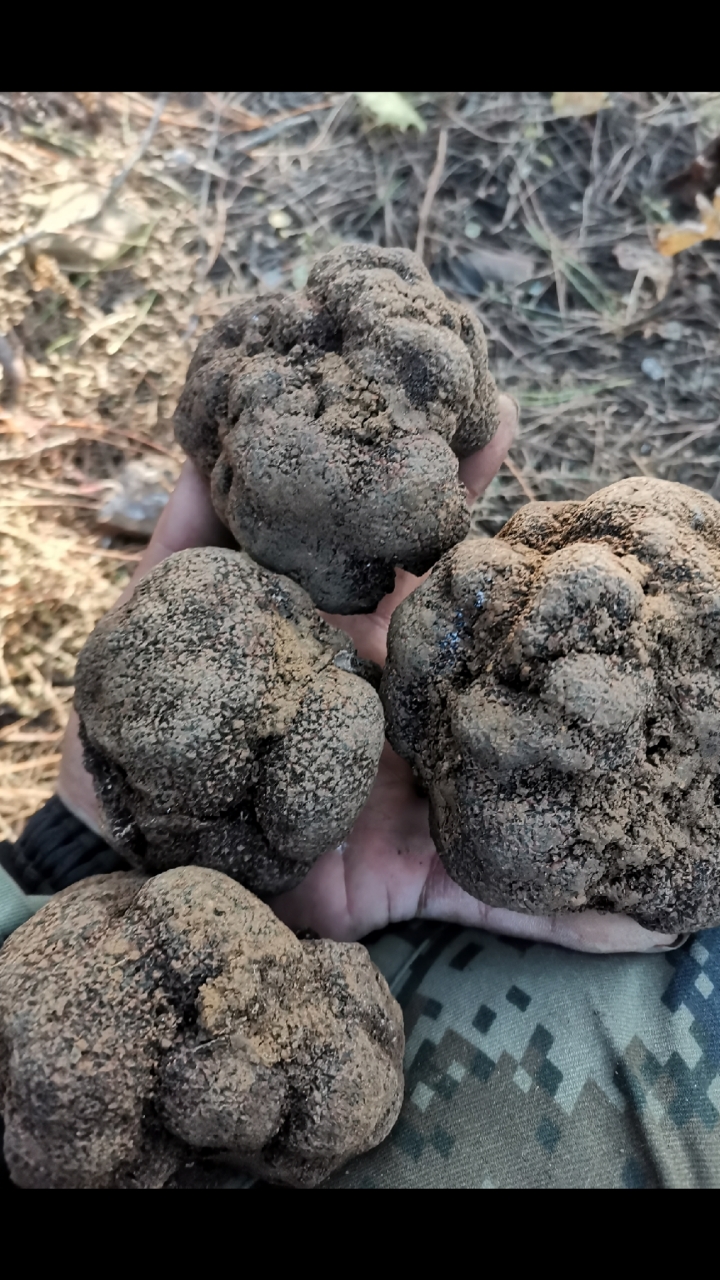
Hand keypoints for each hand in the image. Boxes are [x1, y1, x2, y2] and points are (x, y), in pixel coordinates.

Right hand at [57, 397, 678, 953]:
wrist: (165, 877)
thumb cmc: (295, 875)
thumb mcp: (420, 882)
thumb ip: (519, 893)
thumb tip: (651, 920)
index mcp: (392, 669)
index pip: (455, 594)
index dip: (503, 547)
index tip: (555, 499)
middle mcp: (332, 622)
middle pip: (386, 529)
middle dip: (432, 464)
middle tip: (485, 393)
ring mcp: (256, 601)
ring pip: (298, 507)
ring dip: (331, 438)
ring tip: (376, 359)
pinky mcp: (179, 596)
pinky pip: (192, 520)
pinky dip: (210, 464)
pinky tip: (238, 402)